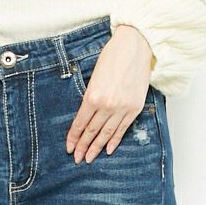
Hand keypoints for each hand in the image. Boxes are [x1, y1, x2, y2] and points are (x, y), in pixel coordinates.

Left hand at [66, 24, 154, 163]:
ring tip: (89, 158)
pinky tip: (107, 150)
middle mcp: (107, 105)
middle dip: (83, 147)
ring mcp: (122, 108)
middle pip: (91, 131)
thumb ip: (90, 98)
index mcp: (93, 96)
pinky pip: (122, 129)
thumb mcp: (94, 77)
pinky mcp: (134, 108)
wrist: (136, 46)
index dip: (74, 138)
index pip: (80, 123)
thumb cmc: (113, 56)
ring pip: (106, 134)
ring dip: (96, 148)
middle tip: (77, 159)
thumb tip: (85, 117)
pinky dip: (114, 141)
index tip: (69, 148)